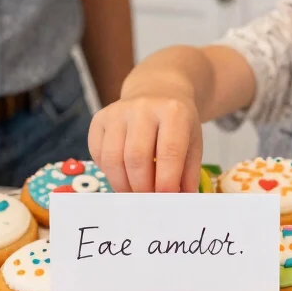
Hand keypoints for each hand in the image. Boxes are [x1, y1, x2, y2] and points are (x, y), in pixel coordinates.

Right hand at [88, 94, 202, 192]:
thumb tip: (179, 200)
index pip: (169, 152)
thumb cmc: (177, 122)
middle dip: (142, 187)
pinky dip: (108, 173)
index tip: (166, 199)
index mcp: (173, 111)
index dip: (166, 181)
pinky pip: (98, 154)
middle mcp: (143, 107)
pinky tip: (121, 175)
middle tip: (148, 200)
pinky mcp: (100, 118)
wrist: (157, 90)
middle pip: (136, 157)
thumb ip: (188, 172)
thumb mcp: (193, 141)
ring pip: (113, 158)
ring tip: (134, 194)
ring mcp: (117, 111)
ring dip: (122, 184)